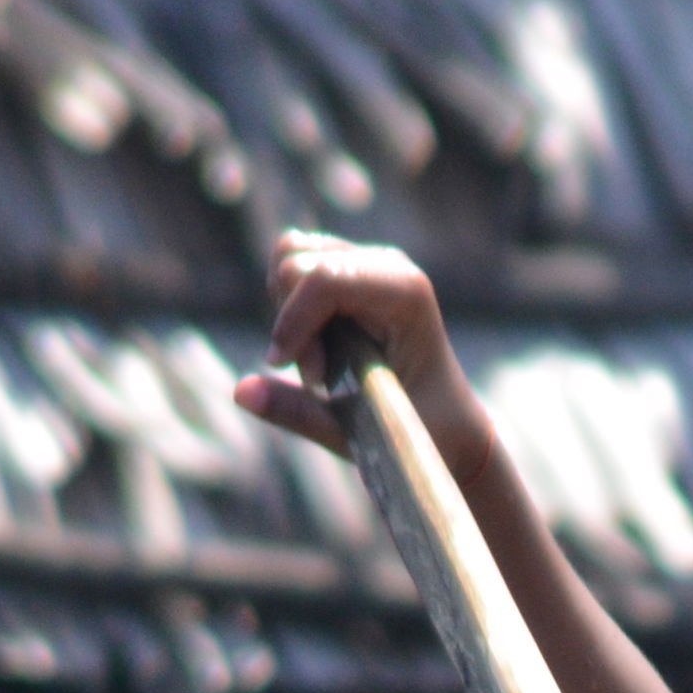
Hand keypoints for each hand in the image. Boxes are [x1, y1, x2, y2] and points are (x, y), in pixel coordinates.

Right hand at [232, 230, 479, 456]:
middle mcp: (387, 265)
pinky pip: (291, 270)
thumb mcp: (360, 433)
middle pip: (294, 261)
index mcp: (406, 292)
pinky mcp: (348, 271)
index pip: (323, 278)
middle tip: (322, 378)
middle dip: (291, 320)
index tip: (290, 371)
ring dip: (289, 314)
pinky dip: (291, 309)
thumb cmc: (423, 433)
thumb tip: (239, 392)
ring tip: (324, 362)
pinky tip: (320, 347)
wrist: (452, 425)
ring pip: (287, 258)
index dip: (292, 322)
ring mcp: (367, 262)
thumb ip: (299, 413)